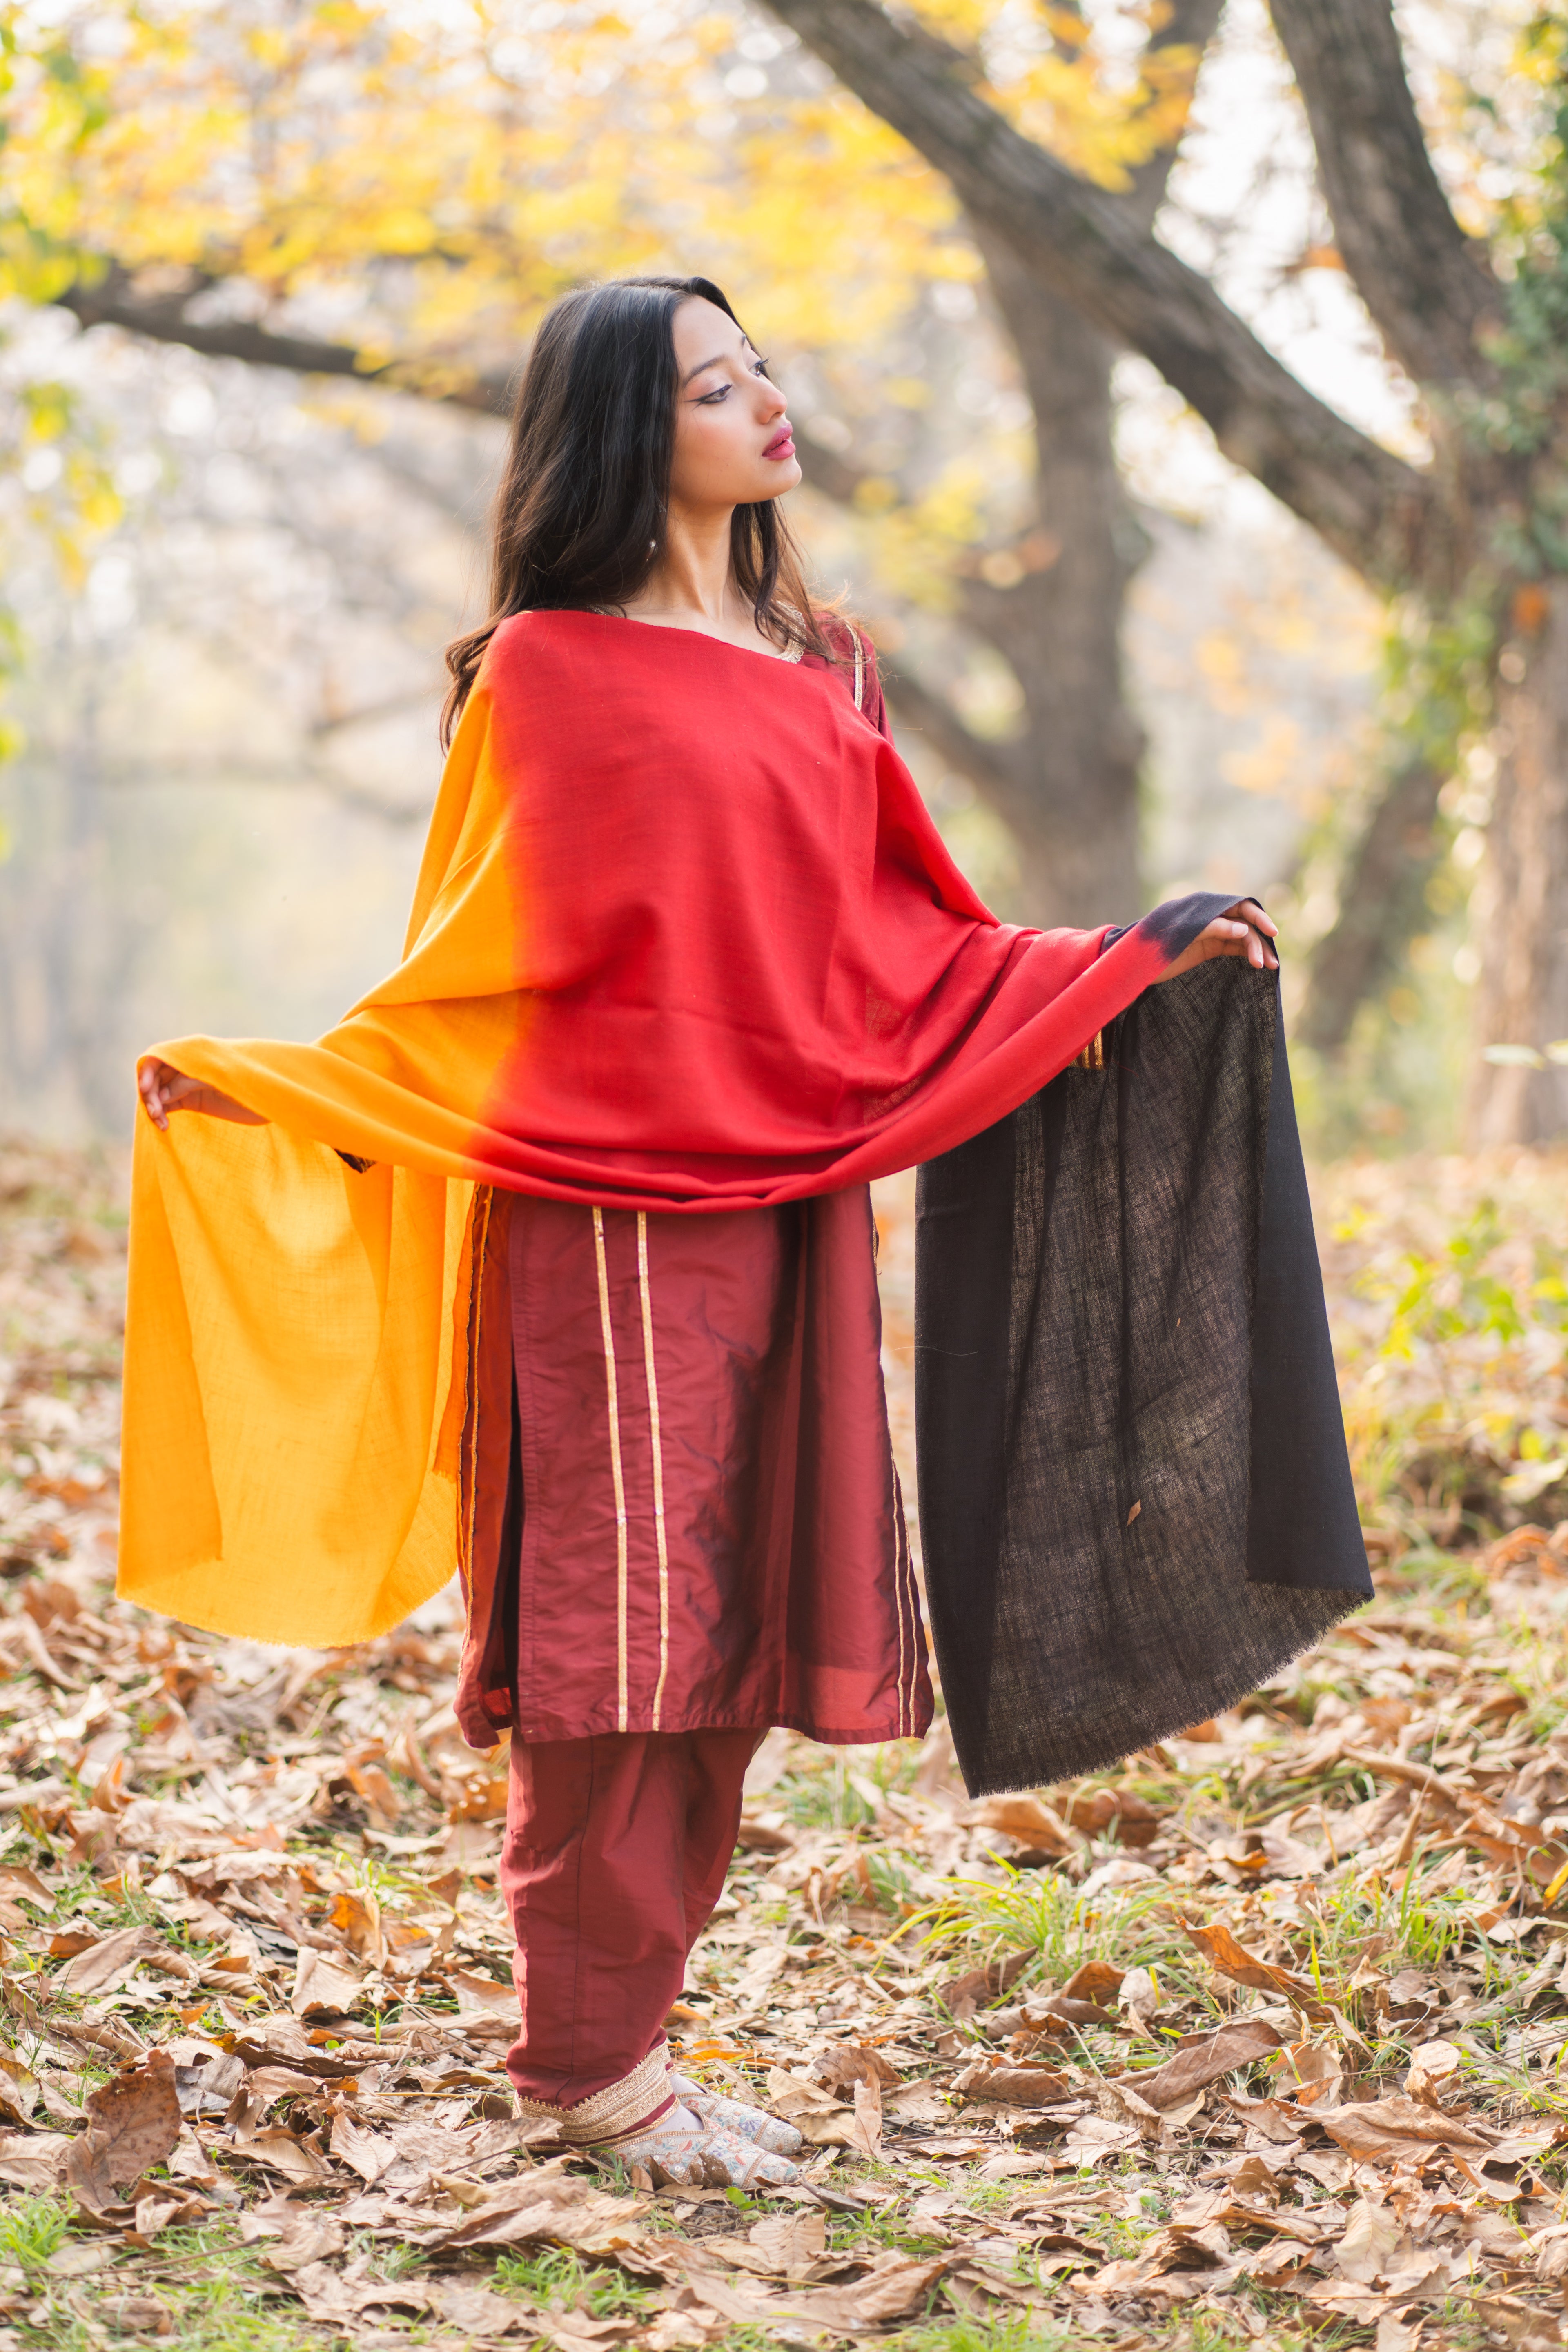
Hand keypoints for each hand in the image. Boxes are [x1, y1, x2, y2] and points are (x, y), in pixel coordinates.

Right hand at [138, 1060, 266, 1131]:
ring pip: (160, 1092)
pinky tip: (164, 1126)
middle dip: (151, 1093)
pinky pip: (169, 1105)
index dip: (146, 1071)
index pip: (160, 1056)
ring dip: (155, 1106)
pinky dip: (162, 1114)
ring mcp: (191, 1084)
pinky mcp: (195, 1101)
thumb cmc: (254, 1083)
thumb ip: (192, 1083)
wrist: (277, 1098)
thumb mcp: (223, 1081)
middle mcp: (189, 1066)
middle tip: (157, 1113)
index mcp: (195, 1053)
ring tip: (161, 1123)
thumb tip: (162, 1095)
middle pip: (155, 1076)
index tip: (145, 1089)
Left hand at [1156, 900, 1278, 983]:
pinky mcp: (1207, 947)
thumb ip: (1213, 929)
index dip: (1258, 918)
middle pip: (1244, 923)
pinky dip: (1246, 954)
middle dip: (1259, 940)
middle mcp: (1210, 915)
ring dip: (1256, 950)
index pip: (1239, 906)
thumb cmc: (1154, 945)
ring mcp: (1209, 932)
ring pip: (1241, 937)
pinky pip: (1232, 947)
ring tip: (1268, 967)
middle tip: (1271, 962)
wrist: (1133, 962)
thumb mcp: (1184, 936)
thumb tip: (1244, 929)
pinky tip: (1258, 964)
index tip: (1272, 933)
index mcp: (1204, 905)